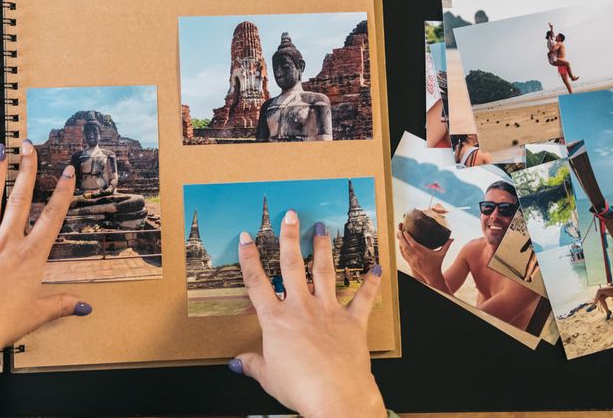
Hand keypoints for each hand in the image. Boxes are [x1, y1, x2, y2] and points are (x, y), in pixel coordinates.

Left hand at [0, 140, 89, 374]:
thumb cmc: (0, 327)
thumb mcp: (37, 315)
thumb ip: (61, 305)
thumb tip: (84, 307)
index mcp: (30, 258)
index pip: (51, 218)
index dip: (62, 193)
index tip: (68, 172)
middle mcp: (6, 245)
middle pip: (20, 200)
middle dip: (27, 171)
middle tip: (29, 148)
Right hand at [231, 211, 387, 417]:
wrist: (335, 396)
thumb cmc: (299, 387)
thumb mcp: (267, 376)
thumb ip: (252, 364)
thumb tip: (236, 363)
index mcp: (276, 320)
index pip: (257, 282)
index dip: (249, 258)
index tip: (247, 237)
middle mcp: (301, 308)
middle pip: (292, 266)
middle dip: (289, 238)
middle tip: (291, 216)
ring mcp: (328, 311)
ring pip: (324, 272)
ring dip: (323, 249)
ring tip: (322, 229)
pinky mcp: (352, 322)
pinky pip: (363, 298)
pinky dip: (371, 282)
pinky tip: (376, 266)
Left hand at [398, 230, 452, 288]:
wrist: (432, 276)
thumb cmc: (437, 264)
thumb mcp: (442, 254)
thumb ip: (446, 245)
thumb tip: (453, 238)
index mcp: (423, 253)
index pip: (413, 244)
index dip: (408, 237)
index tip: (405, 231)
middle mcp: (416, 256)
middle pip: (405, 246)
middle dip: (401, 238)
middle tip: (399, 230)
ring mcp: (412, 260)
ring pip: (403, 250)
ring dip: (400, 242)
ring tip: (398, 235)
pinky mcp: (410, 263)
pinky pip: (403, 255)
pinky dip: (400, 249)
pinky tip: (400, 244)